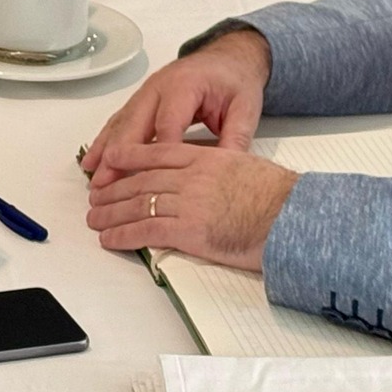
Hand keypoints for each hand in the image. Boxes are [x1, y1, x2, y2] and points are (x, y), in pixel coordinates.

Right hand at [82, 29, 271, 184]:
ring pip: (121, 123)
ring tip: (93, 177)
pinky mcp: (141, 100)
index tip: (152, 183)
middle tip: (106, 184)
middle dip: (119, 156)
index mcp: (184, 86)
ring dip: (106, 150)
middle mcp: (158, 87)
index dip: (159, 154)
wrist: (228, 57)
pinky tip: (93, 160)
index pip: (167, 124)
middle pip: (134, 124)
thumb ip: (235, 139)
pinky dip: (105, 141)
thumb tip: (225, 175)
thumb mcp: (245, 108)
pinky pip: (120, 121)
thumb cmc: (235, 82)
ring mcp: (145, 93)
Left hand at [85, 141, 298, 271]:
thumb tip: (207, 181)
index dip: (129, 156)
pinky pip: (146, 230)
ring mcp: (189, 203)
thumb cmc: (281, 200)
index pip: (157, 153)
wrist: (297, 219)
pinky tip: (109, 239)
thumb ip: (219, 169)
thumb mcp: (246, 168)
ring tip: (94, 219)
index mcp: (206, 158)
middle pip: (141, 180)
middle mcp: (192, 176)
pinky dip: (123, 234)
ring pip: (138, 204)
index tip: (111, 159)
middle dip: (113, 189)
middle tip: (96, 197)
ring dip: (111, 213)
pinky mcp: (190, 231)